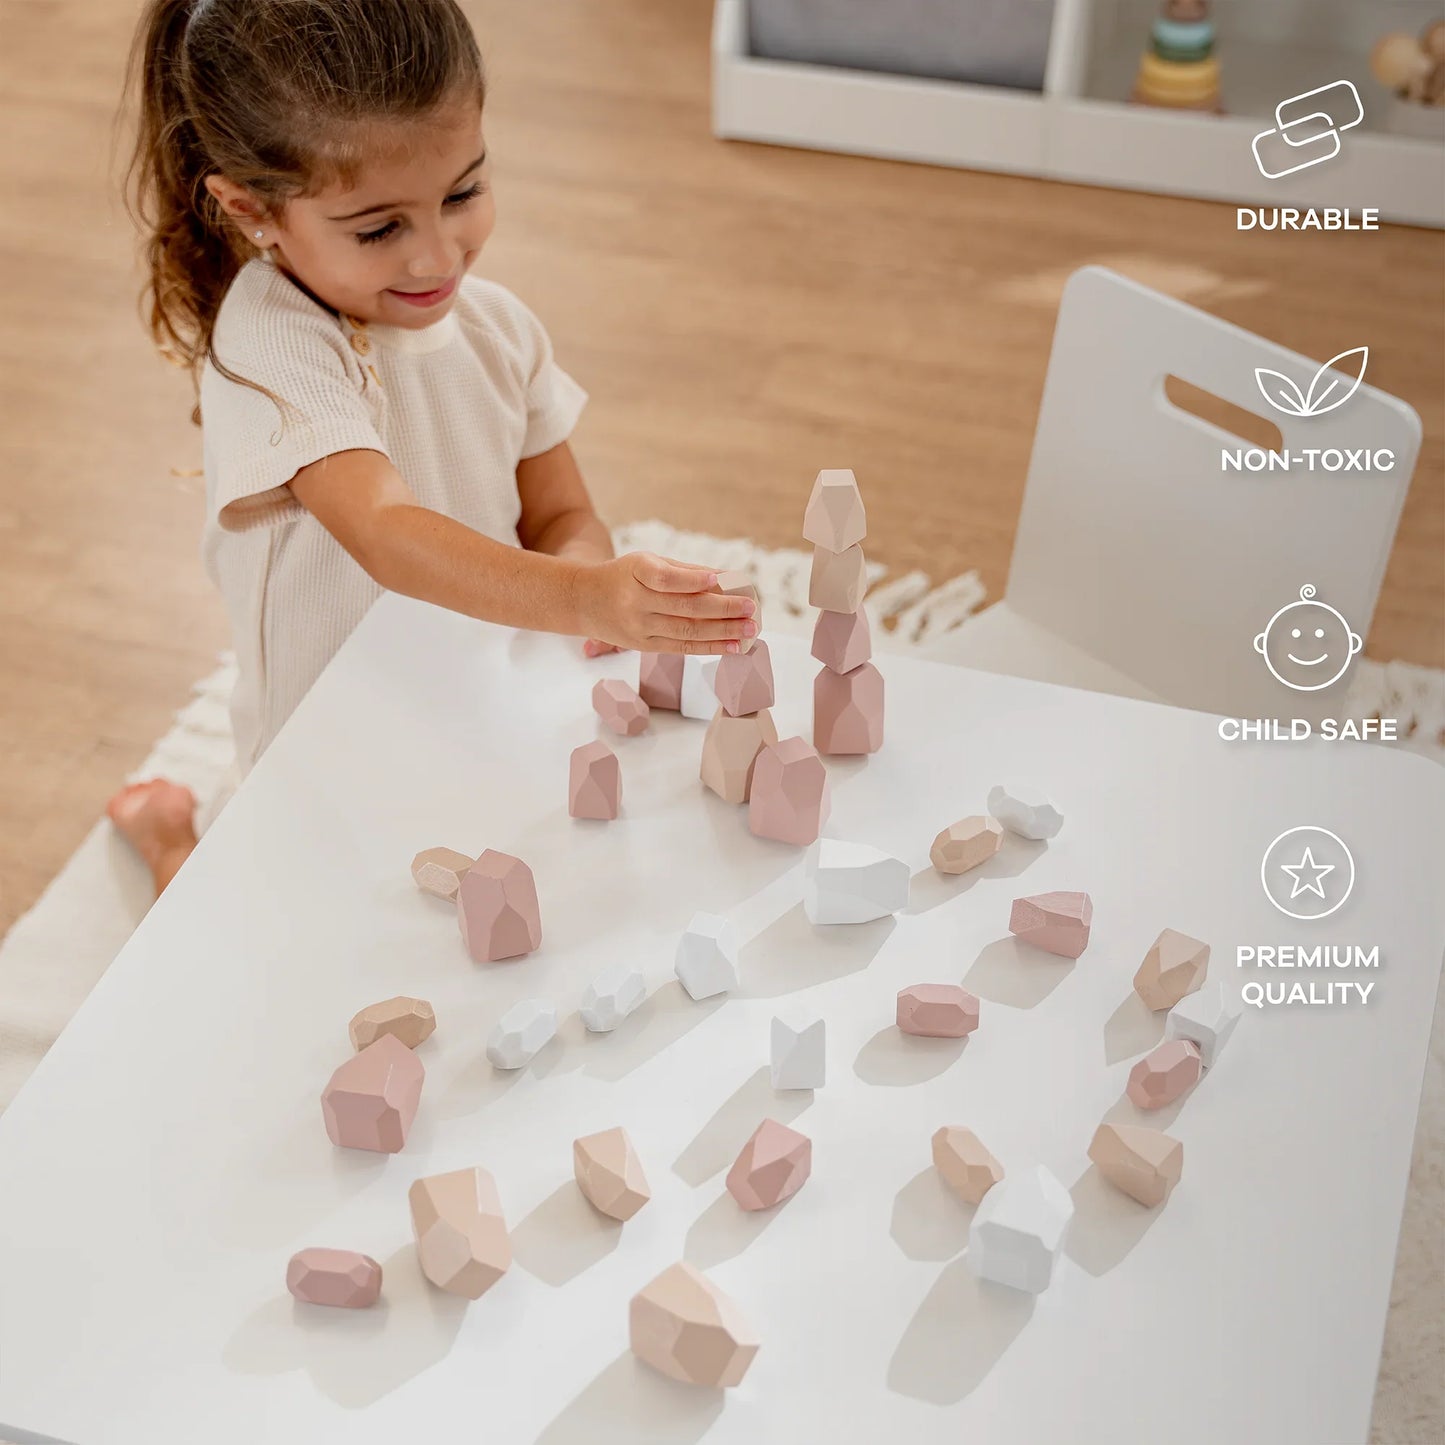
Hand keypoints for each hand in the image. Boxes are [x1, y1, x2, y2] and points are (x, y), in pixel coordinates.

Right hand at [575, 552, 758, 654]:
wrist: (584, 601)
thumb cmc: (624, 576)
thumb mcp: (648, 562)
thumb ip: (685, 570)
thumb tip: (727, 579)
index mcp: (635, 572)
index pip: (666, 578)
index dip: (692, 580)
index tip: (718, 579)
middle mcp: (634, 602)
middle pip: (684, 608)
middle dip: (722, 610)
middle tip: (750, 609)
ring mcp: (638, 627)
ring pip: (686, 632)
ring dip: (722, 633)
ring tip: (749, 630)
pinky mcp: (643, 646)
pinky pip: (681, 648)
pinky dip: (709, 648)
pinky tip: (732, 646)